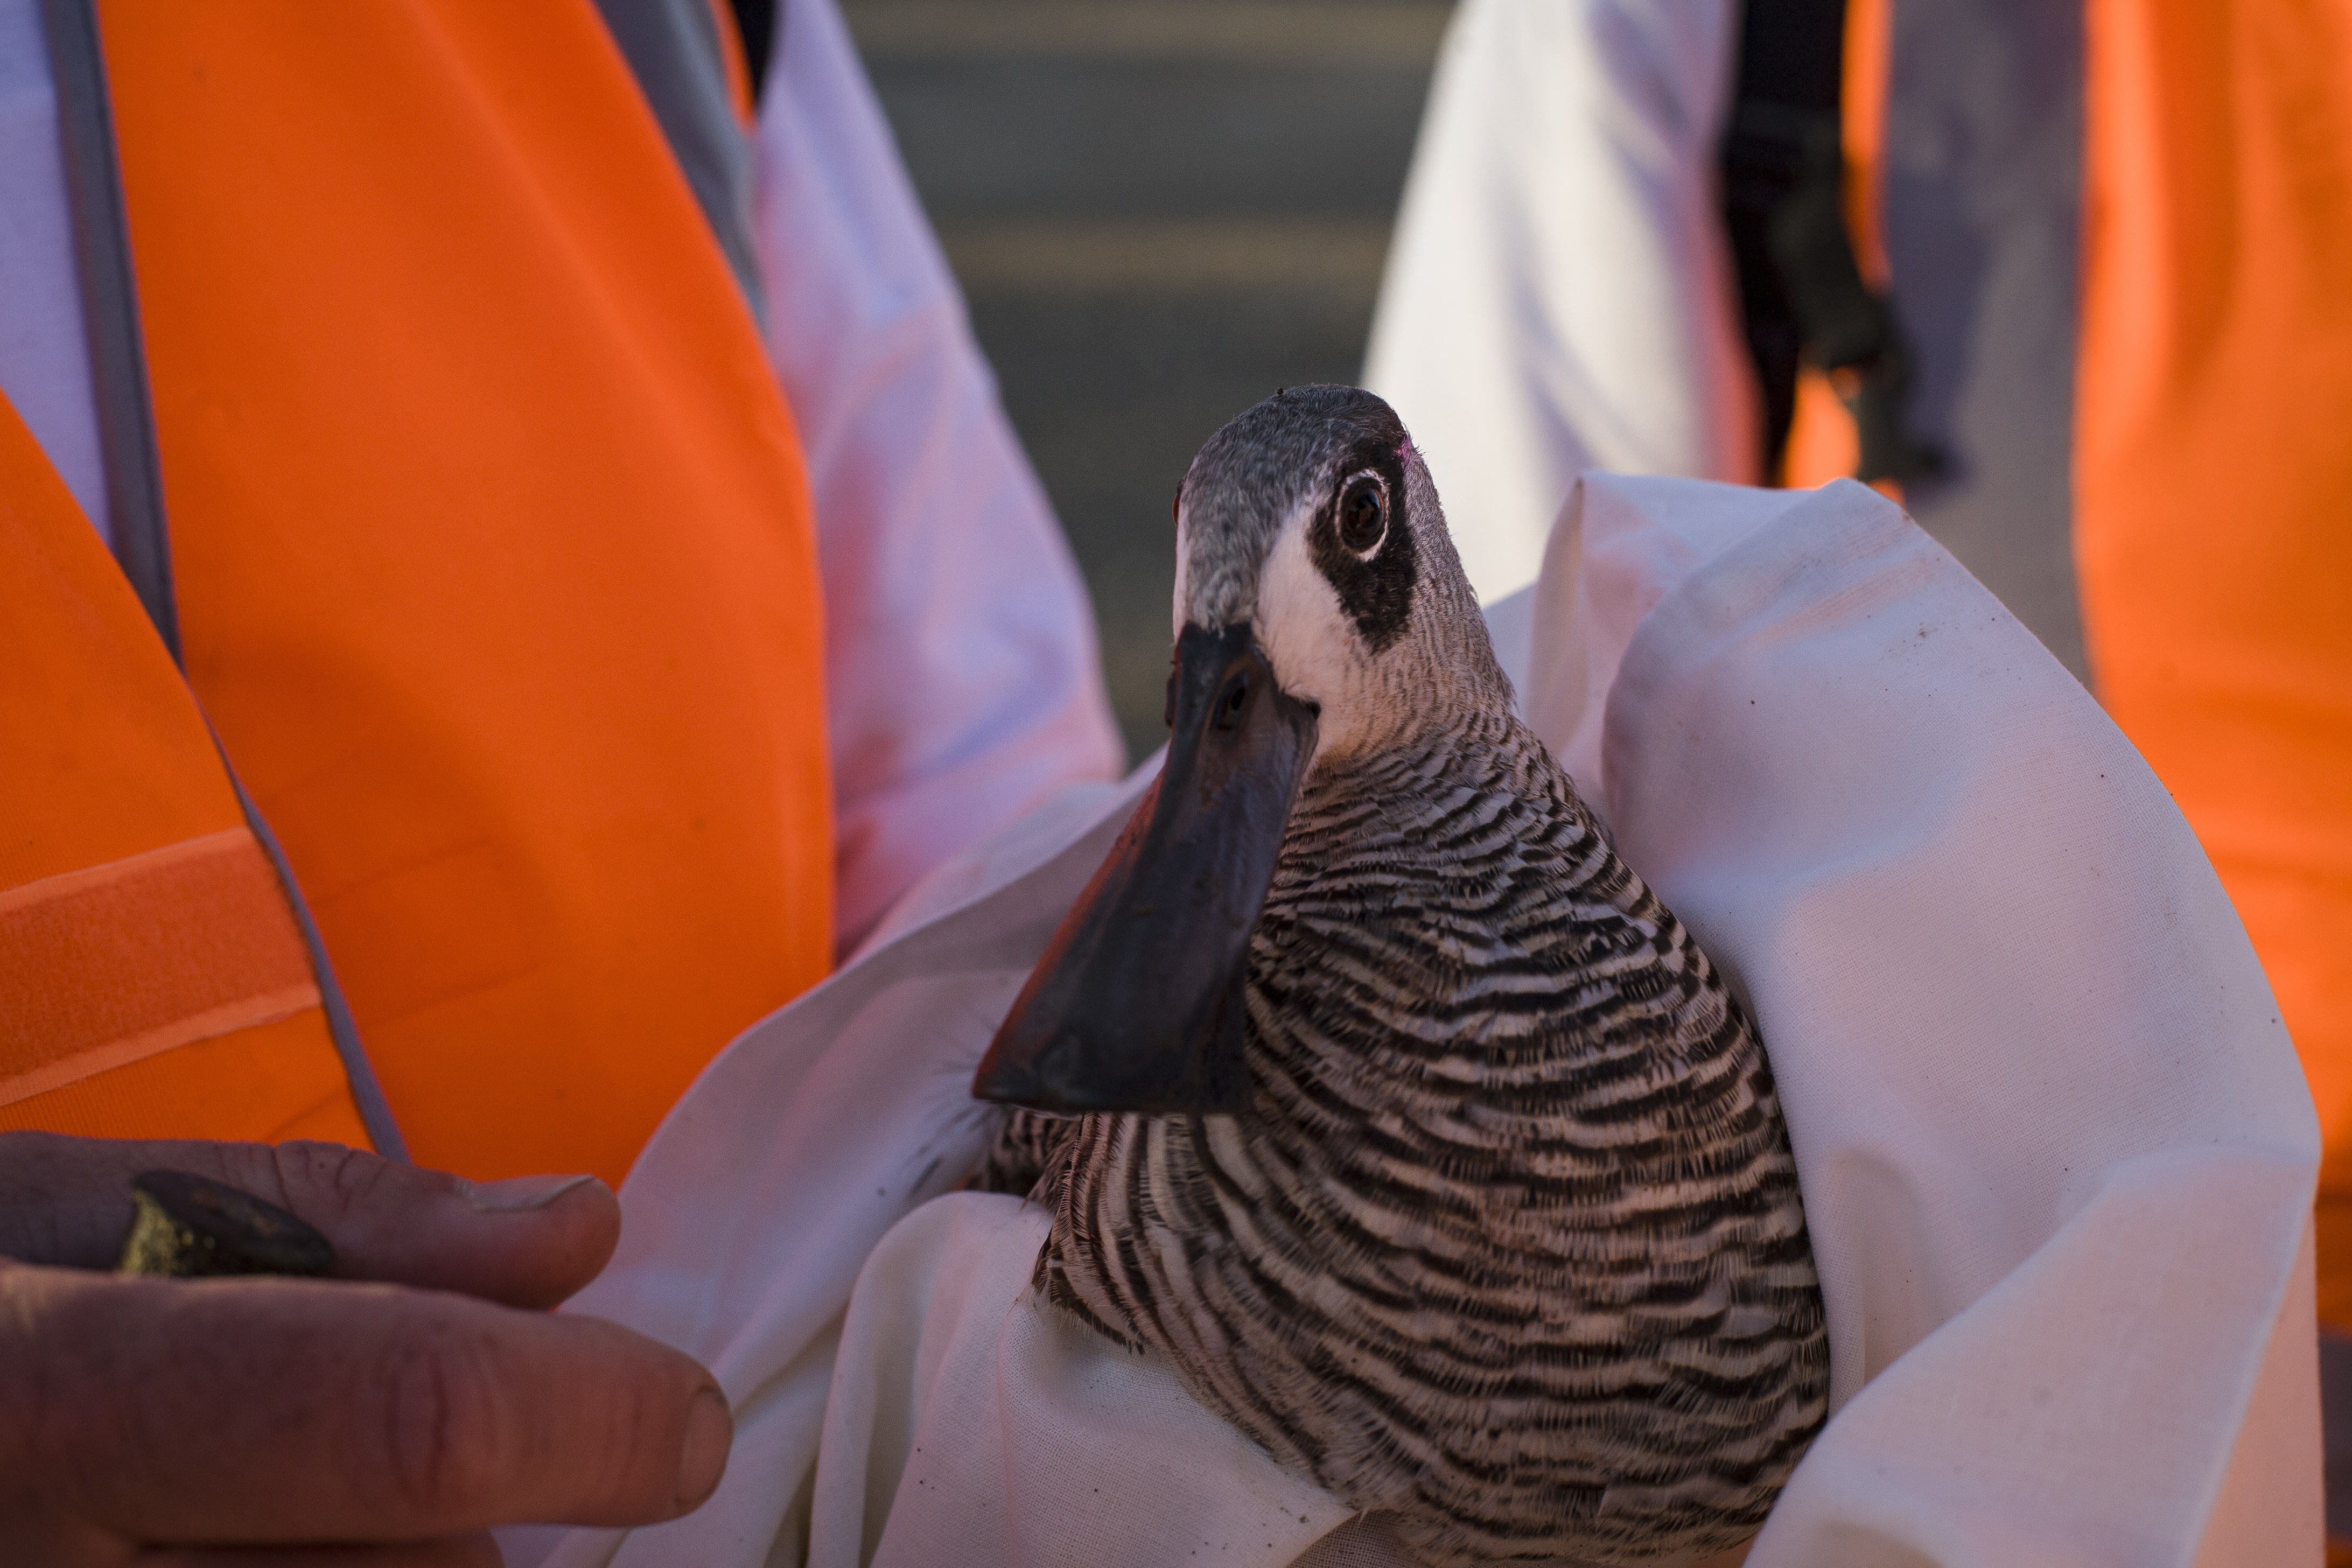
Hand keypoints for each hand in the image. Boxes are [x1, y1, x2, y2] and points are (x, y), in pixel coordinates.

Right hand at [0, 1134, 730, 1564]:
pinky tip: (251, 1551)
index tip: (687, 1419)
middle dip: (461, 1525)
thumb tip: (580, 1235)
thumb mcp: (53, 1202)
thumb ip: (333, 1218)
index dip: (594, 1420)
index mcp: (39, 1394)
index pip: (408, 1421)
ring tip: (256, 1517)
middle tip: (352, 1461)